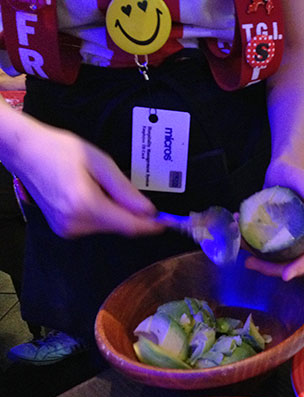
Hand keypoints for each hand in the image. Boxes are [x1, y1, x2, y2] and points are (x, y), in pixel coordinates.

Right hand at [12, 121, 163, 237]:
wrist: (25, 153)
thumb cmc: (60, 150)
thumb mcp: (100, 162)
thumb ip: (125, 190)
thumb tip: (149, 210)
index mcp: (85, 205)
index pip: (129, 226)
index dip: (151, 226)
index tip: (167, 223)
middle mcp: (75, 222)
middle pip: (120, 227)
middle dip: (133, 214)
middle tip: (129, 191)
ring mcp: (67, 229)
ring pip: (108, 227)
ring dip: (116, 213)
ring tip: (99, 186)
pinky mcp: (64, 229)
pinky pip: (95, 226)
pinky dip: (102, 214)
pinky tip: (90, 194)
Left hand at [244, 160, 303, 280]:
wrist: (280, 169)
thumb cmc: (295, 173)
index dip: (302, 266)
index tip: (286, 275)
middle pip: (293, 261)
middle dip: (273, 269)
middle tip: (251, 263)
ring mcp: (288, 237)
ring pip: (278, 259)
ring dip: (261, 262)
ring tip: (243, 255)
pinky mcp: (275, 234)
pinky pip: (266, 248)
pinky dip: (252, 247)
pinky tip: (239, 237)